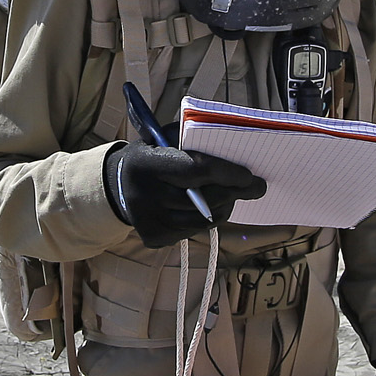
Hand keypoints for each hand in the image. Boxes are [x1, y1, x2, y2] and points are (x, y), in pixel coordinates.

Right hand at [104, 143, 265, 249]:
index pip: (196, 170)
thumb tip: (236, 152)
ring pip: (204, 220)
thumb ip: (193, 141)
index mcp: (146, 164)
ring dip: (225, 207)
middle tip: (256, 187)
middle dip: (235, 192)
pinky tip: (208, 207)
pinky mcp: (154, 237)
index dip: (227, 173)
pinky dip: (207, 219)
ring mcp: (148, 221)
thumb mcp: (166, 137)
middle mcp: (144, 196)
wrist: (119, 183)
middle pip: (205, 199)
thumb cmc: (153, 154)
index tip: (249, 175)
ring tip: (232, 196)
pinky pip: (194, 230)